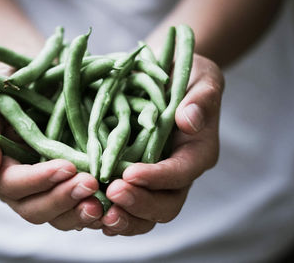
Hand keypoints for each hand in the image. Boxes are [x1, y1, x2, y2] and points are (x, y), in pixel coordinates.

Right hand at [0, 63, 103, 230]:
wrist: (36, 81)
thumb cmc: (7, 87)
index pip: (12, 184)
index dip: (39, 180)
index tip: (67, 166)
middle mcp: (18, 187)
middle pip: (34, 209)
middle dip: (63, 199)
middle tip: (91, 184)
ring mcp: (43, 190)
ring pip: (57, 216)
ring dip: (79, 212)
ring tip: (104, 204)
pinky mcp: (64, 188)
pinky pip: (76, 210)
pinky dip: (93, 212)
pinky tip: (110, 206)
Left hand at [101, 54, 223, 235]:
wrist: (166, 77)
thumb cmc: (186, 75)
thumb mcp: (201, 77)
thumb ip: (201, 98)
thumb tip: (188, 120)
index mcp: (197, 152)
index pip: (181, 174)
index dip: (157, 178)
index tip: (130, 173)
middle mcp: (178, 173)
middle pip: (165, 205)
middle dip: (139, 204)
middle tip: (111, 193)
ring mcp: (156, 180)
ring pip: (145, 215)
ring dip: (123, 218)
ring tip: (97, 212)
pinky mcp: (136, 179)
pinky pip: (127, 207)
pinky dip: (111, 213)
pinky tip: (91, 210)